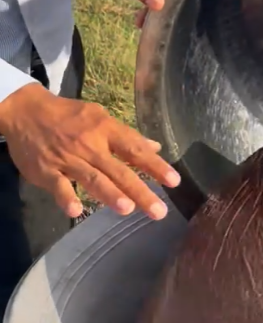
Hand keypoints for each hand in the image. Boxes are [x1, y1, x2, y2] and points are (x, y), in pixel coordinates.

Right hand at [0, 84, 179, 219]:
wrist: (27, 111)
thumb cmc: (69, 116)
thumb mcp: (100, 118)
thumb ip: (126, 136)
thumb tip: (155, 147)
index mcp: (105, 130)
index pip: (135, 149)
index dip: (156, 165)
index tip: (175, 181)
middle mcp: (90, 145)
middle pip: (119, 169)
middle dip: (140, 190)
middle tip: (159, 211)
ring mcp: (68, 158)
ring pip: (92, 178)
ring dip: (110, 194)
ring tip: (128, 209)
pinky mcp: (46, 170)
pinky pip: (58, 185)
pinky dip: (66, 197)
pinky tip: (77, 211)